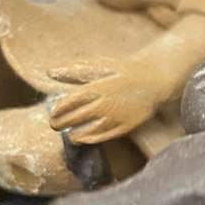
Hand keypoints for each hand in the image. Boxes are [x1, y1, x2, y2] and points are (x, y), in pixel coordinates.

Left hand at [49, 66, 170, 144]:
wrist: (155, 80)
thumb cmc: (125, 71)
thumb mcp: (99, 66)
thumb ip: (73, 71)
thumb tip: (49, 72)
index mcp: (93, 89)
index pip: (65, 105)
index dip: (56, 112)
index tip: (52, 113)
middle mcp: (102, 105)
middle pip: (73, 120)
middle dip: (60, 124)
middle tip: (55, 125)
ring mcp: (114, 118)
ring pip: (86, 133)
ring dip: (74, 135)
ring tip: (69, 134)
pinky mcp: (125, 126)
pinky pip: (103, 137)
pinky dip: (91, 139)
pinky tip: (85, 138)